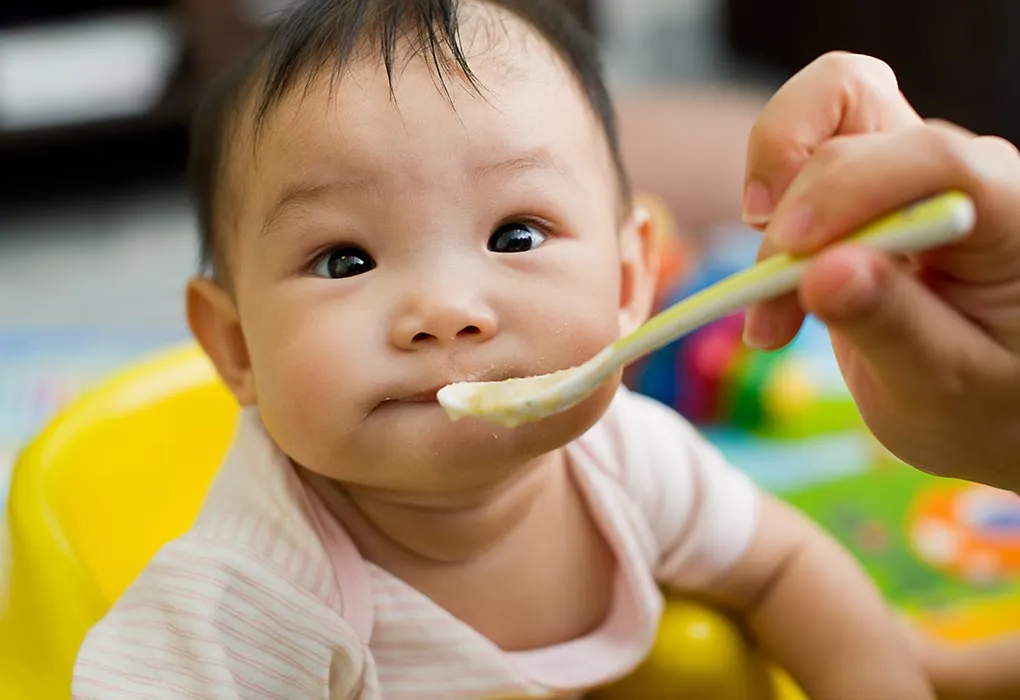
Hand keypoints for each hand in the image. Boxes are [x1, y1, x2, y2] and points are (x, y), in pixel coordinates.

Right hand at [741, 51, 1019, 492]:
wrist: (983, 403)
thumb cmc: (985, 401)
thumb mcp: (944, 386)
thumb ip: (891, 325)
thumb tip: (822, 271)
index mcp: (1007, 213)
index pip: (934, 157)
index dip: (851, 189)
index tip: (792, 253)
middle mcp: (956, 173)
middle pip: (855, 135)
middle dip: (793, 220)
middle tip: (769, 312)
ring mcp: (903, 171)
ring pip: (820, 114)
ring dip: (772, 195)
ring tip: (768, 294)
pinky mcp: (859, 185)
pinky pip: (798, 150)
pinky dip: (767, 210)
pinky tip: (771, 284)